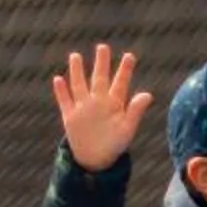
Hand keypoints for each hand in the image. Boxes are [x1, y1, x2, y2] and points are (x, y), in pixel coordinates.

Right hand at [51, 44, 152, 170]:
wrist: (96, 159)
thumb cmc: (115, 143)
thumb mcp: (127, 128)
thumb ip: (135, 111)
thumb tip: (148, 94)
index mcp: (115, 104)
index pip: (120, 83)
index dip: (125, 70)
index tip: (130, 56)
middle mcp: (98, 102)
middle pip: (99, 79)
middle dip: (101, 64)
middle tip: (103, 47)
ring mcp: (83, 108)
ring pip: (79, 85)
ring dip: (77, 71)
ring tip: (75, 56)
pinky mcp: (70, 117)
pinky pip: (65, 101)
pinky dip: (61, 91)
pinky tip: (58, 79)